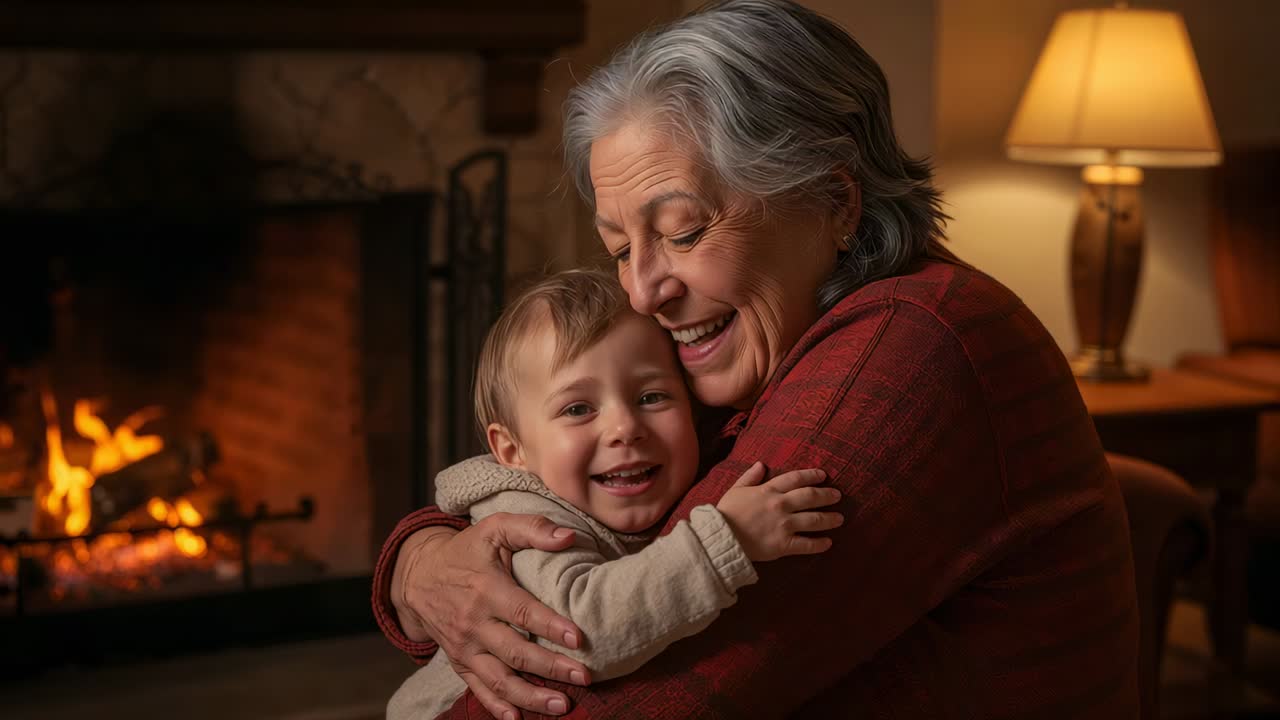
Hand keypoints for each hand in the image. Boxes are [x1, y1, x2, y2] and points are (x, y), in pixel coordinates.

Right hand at [392, 513, 592, 718]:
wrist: (418, 576)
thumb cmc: (465, 551)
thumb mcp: (493, 529)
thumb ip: (531, 529)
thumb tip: (568, 536)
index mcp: (486, 589)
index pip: (522, 612)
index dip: (550, 626)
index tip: (578, 638)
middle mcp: (474, 623)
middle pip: (515, 652)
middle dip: (551, 667)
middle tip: (583, 677)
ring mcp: (465, 647)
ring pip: (499, 678)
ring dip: (531, 696)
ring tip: (562, 705)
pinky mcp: (460, 661)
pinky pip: (478, 688)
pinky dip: (497, 707)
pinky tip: (518, 718)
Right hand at [716, 462, 842, 561]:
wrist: (720, 538)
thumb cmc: (726, 513)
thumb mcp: (736, 489)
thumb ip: (750, 477)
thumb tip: (761, 464)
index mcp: (769, 490)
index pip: (796, 478)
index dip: (812, 475)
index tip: (823, 476)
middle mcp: (780, 505)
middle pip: (810, 497)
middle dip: (827, 495)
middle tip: (837, 496)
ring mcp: (784, 525)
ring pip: (814, 520)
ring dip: (830, 518)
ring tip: (839, 518)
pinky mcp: (783, 545)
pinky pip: (806, 544)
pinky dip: (819, 544)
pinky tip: (828, 542)